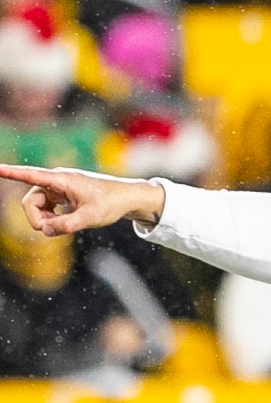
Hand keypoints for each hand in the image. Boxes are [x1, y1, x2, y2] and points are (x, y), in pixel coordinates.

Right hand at [0, 165, 164, 236]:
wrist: (126, 198)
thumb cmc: (111, 204)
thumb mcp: (90, 218)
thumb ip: (67, 225)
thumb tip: (44, 230)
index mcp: (61, 179)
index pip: (30, 175)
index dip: (10, 172)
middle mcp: (56, 181)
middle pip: (29, 202)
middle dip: (37, 219)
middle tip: (54, 230)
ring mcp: (57, 188)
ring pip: (36, 208)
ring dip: (45, 221)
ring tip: (67, 225)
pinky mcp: (60, 195)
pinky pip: (44, 210)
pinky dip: (51, 219)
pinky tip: (67, 221)